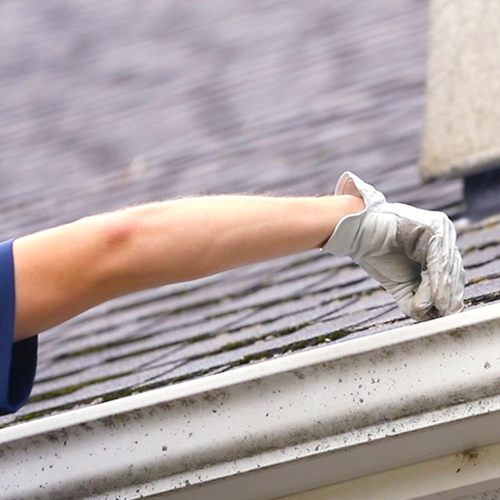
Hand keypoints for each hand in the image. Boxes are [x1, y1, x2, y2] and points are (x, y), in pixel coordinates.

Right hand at [323, 172, 464, 319]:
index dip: (449, 296)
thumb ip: (416, 299)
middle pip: (454, 272)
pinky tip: (438, 300)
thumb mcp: (400, 283)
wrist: (356, 233)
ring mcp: (440, 228)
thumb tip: (434, 315)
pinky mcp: (434, 228)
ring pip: (448, 269)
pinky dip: (438, 283)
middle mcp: (444, 233)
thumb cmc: (374, 253)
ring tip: (439, 311)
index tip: (444, 315)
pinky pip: (440, 261)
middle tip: (443, 316)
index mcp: (437, 244)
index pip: (451, 274)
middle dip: (448, 297)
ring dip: (442, 294)